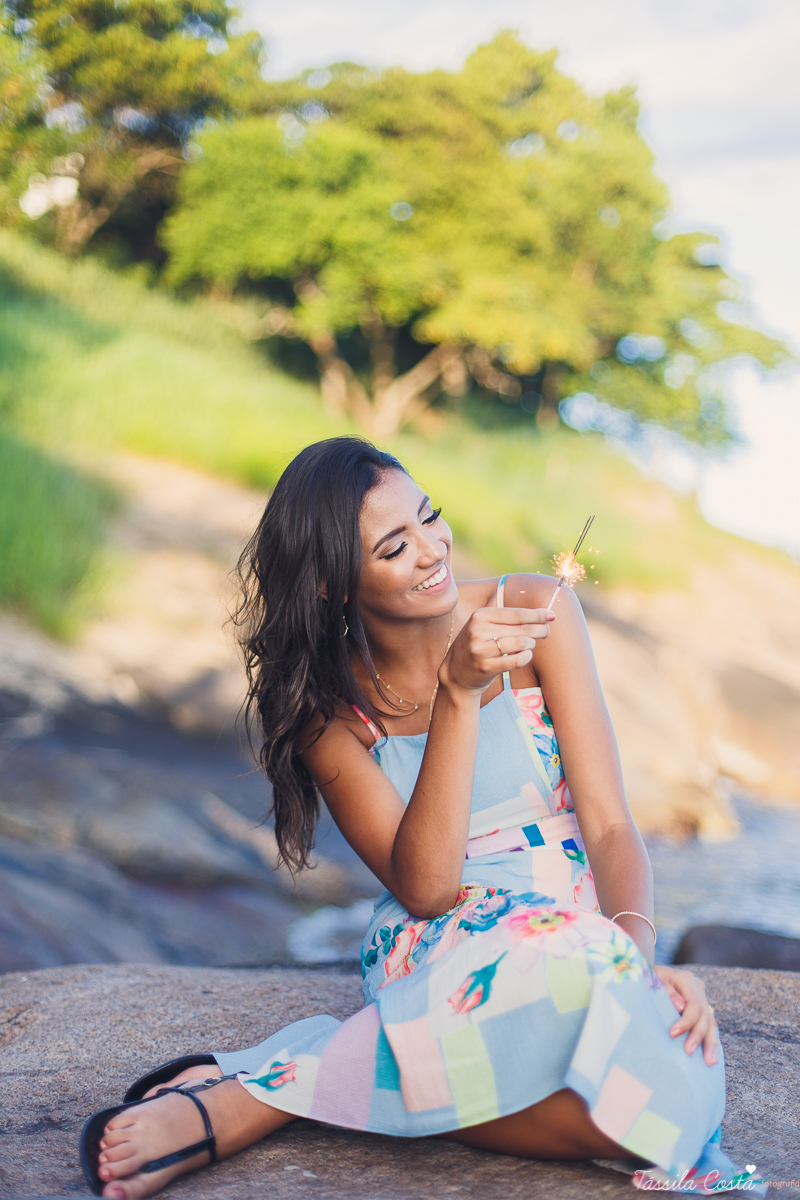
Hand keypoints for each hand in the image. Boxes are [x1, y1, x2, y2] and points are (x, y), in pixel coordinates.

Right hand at [440, 605, 554, 694]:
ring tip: (530, 645)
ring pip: (521, 643)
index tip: (551, 615)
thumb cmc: (477, 645)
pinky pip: (516, 661)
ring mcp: (481, 649)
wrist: (456, 673)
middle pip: (522, 628)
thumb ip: (508, 617)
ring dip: (531, 644)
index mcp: (480, 615)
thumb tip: (544, 613)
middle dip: (540, 629)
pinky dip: (526, 657)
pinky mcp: (486, 667)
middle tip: (546, 631)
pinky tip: (526, 655)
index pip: (517, 613)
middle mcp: (479, 630)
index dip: (537, 615)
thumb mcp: (483, 625)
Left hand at [653, 965, 718, 1065]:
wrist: (646, 974)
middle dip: (698, 1036)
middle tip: (689, 1052)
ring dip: (711, 1043)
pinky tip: (712, 1056)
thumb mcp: (651, 978)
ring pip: (711, 1023)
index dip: (686, 1021)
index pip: (694, 1004)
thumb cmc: (646, 977)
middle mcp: (697, 989)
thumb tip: (680, 1006)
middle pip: (705, 1015)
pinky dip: (711, 1041)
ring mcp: (701, 998)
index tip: (672, 1034)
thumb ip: (665, 989)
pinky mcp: (700, 1009)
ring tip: (710, 1062)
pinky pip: (709, 1026)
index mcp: (686, 980)